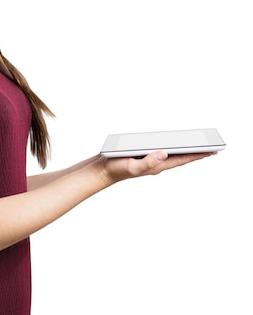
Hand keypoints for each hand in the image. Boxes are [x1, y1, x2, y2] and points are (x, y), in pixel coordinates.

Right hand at [101, 151, 215, 184]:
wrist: (102, 170)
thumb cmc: (116, 168)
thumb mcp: (131, 165)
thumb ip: (147, 162)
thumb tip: (164, 154)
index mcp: (156, 166)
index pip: (181, 160)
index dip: (196, 155)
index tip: (211, 151)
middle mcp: (156, 163)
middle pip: (180, 158)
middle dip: (196, 153)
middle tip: (212, 149)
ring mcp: (151, 160)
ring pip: (173, 155)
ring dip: (186, 151)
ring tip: (198, 147)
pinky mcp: (144, 155)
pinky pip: (163, 151)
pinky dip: (172, 147)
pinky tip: (174, 144)